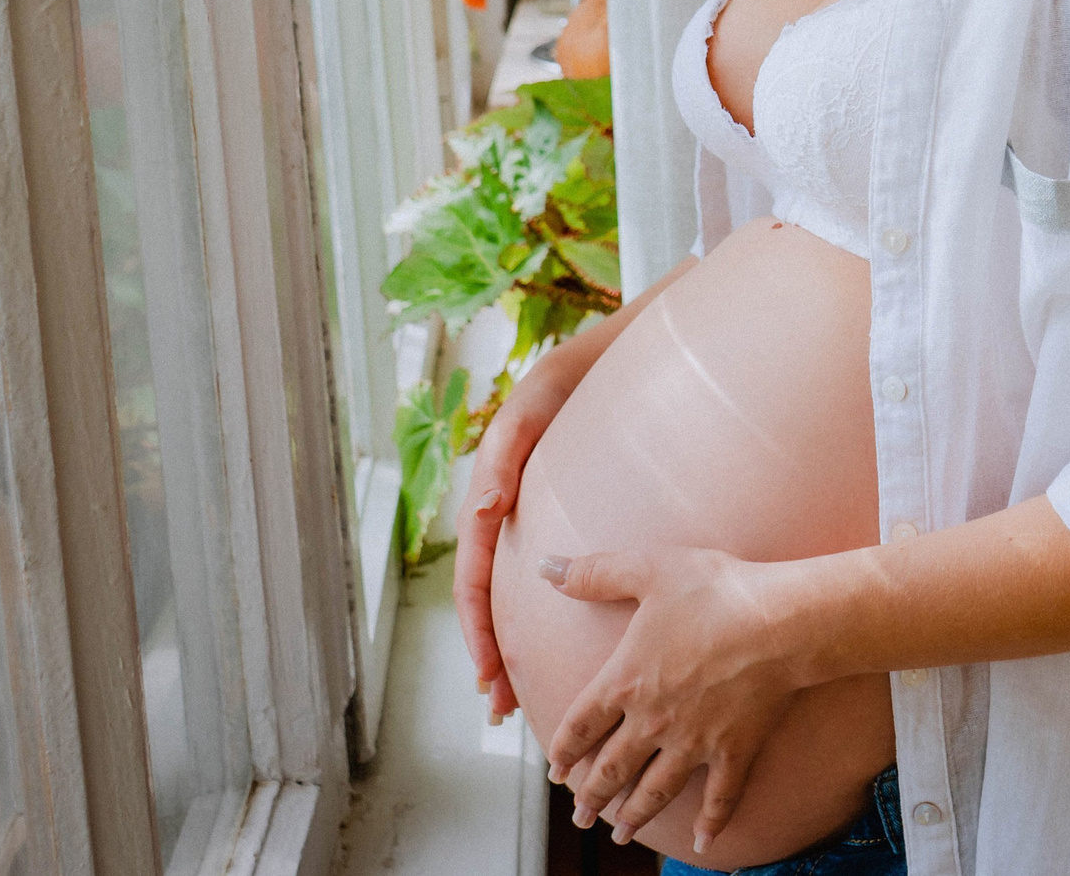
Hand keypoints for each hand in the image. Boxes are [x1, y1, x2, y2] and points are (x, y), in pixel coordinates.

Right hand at [454, 356, 575, 718]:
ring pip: (512, 596)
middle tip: (500, 705)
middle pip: (488, 601)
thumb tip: (484, 510)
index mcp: (488, 501)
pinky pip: (542, 578)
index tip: (487, 671)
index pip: (474, 579)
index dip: (477, 628)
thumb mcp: (529, 413)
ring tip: (517, 693)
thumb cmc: (559, 385)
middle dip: (490, 653)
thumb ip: (503, 457)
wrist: (595, 364)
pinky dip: (540, 616)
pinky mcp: (556, 521)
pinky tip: (556, 645)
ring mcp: (527, 523)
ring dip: (510, 644)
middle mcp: (502, 519)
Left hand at [544, 546, 807, 853]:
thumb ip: (595, 572)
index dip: (564, 751)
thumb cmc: (715, 592)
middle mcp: (652, 722)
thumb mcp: (648, 569)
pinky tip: (704, 844)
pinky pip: (720, 797)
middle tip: (580, 816)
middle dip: (591, 796)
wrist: (779, 623)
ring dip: (634, 815)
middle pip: (612, 769)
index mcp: (625, 682)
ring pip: (655, 790)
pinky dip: (711, 823)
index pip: (581, 725)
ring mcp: (694, 743)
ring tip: (621, 833)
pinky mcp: (734, 752)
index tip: (556, 772)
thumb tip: (546, 567)